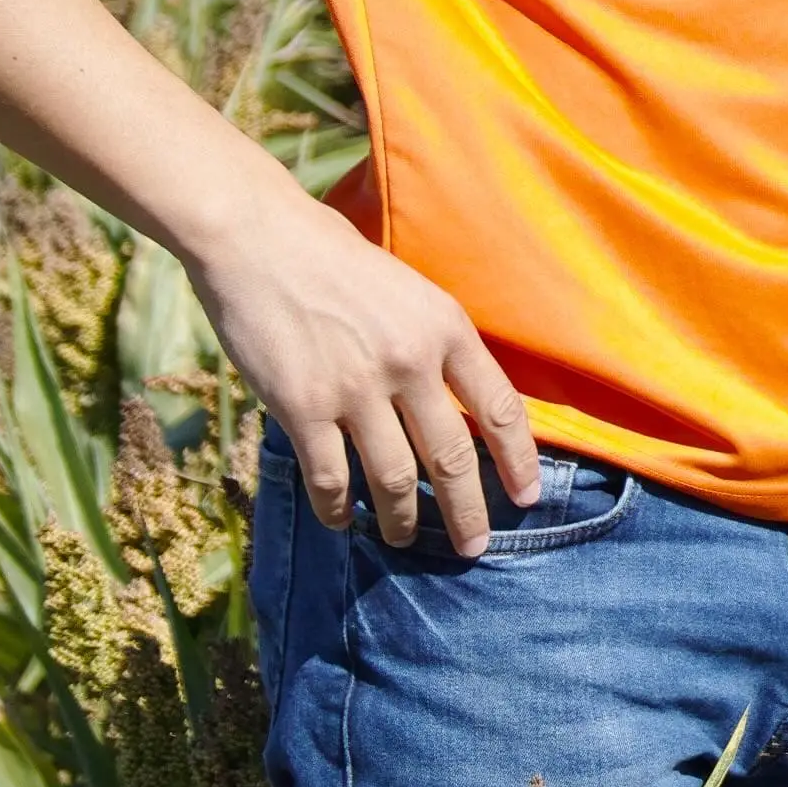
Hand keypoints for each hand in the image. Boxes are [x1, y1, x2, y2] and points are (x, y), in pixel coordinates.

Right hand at [186, 193, 541, 553]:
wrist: (259, 239)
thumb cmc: (336, 263)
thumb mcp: (411, 293)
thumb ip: (436, 348)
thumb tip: (458, 410)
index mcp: (447, 329)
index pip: (500, 410)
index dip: (519, 461)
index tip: (527, 498)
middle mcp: (410, 362)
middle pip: (453, 458)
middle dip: (468, 512)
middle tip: (474, 547)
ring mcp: (356, 388)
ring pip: (395, 478)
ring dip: (403, 519)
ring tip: (406, 539)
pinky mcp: (303, 406)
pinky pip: (331, 478)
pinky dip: (339, 509)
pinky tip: (345, 521)